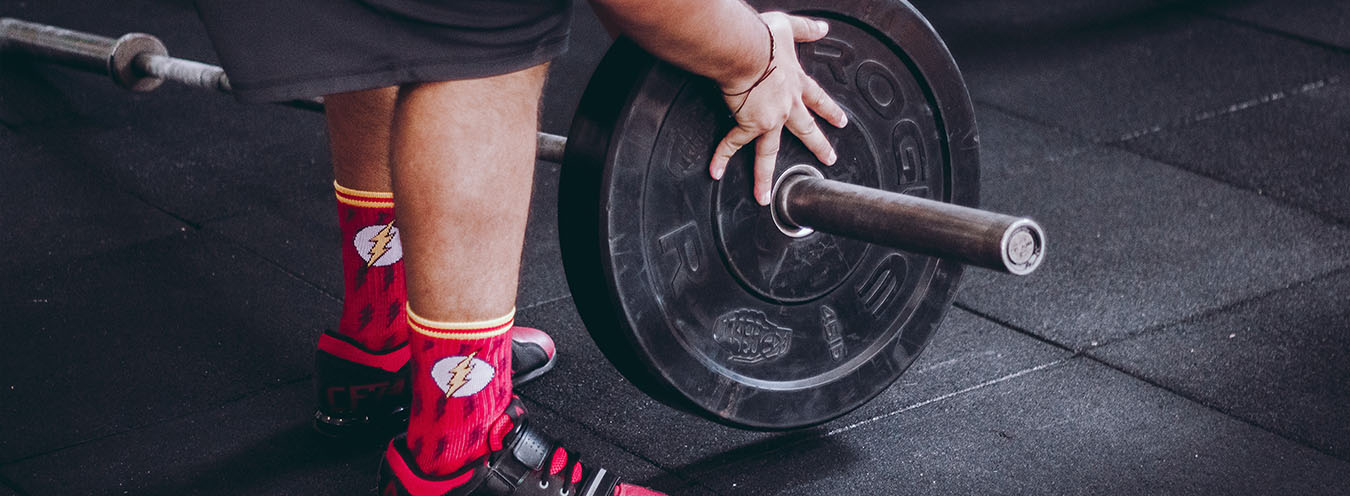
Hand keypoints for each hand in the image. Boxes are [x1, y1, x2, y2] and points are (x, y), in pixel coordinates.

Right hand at [709, 12, 848, 205]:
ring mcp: (769, 118)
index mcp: (796, 83)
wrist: (747, 50)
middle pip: (805, 130)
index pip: (818, 99)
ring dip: (766, 175)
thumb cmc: (763, 38)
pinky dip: (721, 156)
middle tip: (828, 159)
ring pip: (769, 152)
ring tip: (766, 196)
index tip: (841, 122)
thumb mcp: (789, 28)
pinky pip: (732, 143)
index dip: (830, 110)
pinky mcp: (748, 123)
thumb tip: (822, 27)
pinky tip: (715, 171)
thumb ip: (806, 28)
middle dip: (818, 146)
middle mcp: (786, 105)